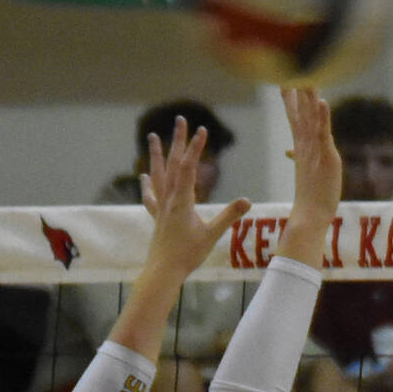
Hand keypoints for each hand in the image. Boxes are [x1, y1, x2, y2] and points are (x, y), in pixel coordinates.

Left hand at [141, 117, 251, 286]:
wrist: (163, 271)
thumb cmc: (188, 254)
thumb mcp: (212, 235)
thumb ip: (229, 216)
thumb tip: (248, 201)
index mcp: (181, 201)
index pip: (188, 167)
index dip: (195, 148)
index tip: (202, 130)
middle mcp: (168, 199)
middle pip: (173, 164)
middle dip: (177, 141)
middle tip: (180, 120)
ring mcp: (161, 207)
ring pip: (158, 174)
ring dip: (157, 155)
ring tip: (153, 136)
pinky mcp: (158, 216)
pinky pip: (151, 195)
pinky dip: (148, 183)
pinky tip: (144, 176)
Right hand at [276, 86, 342, 263]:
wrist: (310, 215)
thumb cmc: (311, 196)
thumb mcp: (306, 171)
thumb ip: (298, 156)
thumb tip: (290, 151)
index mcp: (301, 148)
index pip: (294, 119)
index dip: (290, 100)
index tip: (284, 81)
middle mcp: (305, 145)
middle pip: (299, 113)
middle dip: (296, 92)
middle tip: (290, 69)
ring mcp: (314, 149)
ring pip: (310, 118)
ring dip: (308, 98)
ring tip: (305, 76)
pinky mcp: (325, 156)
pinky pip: (323, 132)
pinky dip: (322, 117)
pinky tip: (322, 101)